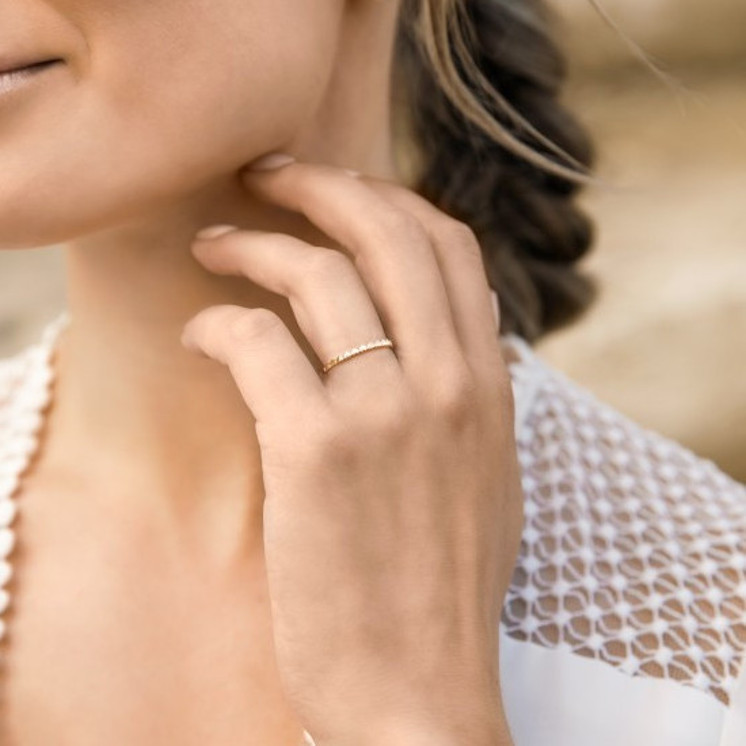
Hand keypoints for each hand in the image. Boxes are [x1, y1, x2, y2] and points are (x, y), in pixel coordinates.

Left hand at [181, 156, 522, 745]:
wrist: (420, 687)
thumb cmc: (442, 584)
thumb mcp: (485, 473)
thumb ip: (471, 393)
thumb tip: (444, 328)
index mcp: (488, 383)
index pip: (450, 245)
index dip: (389, 198)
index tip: (339, 194)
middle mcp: (448, 382)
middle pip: (387, 230)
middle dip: (319, 183)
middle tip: (266, 174)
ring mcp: (386, 413)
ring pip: (316, 275)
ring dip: (253, 244)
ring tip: (213, 245)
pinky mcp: (317, 453)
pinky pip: (257, 343)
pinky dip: (218, 324)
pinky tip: (201, 335)